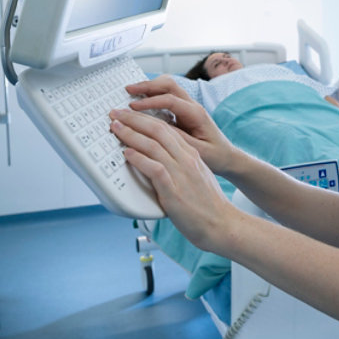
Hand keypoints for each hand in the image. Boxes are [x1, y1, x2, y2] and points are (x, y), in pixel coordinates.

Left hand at [108, 107, 239, 252]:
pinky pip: (155, 168)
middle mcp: (187, 160)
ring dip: (131, 134)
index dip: (146, 119)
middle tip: (118, 113)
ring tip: (117, 128)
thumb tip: (160, 163)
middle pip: (158, 130)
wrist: (222, 224)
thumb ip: (180, 166)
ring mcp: (181, 174)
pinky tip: (127, 154)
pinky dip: (139, 159)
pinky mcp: (174, 191)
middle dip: (135, 119)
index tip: (131, 114)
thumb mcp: (197, 177)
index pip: (167, 128)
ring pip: (154, 145)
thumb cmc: (208, 205)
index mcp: (192, 155)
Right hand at [116, 77, 236, 174]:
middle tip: (128, 90)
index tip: (133, 107)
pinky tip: (141, 103)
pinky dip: (152, 96)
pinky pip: (167, 97)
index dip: (150, 102)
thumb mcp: (196, 151)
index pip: (171, 100)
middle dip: (147, 86)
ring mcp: (188, 107)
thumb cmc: (215, 156)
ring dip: (149, 88)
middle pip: (169, 85)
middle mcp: (193, 106)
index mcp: (196, 114)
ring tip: (131, 93)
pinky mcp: (183, 113)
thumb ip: (178, 139)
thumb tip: (157, 130)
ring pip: (168, 88)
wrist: (228, 158)